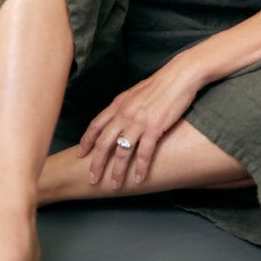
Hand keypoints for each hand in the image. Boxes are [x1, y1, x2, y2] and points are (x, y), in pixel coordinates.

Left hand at [77, 59, 198, 188]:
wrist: (179, 76)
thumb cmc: (160, 84)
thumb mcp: (135, 93)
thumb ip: (125, 107)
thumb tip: (119, 117)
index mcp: (118, 105)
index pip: (96, 125)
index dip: (87, 141)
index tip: (80, 154)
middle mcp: (124, 114)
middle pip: (104, 142)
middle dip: (97, 163)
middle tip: (93, 179)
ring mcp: (138, 122)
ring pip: (122, 151)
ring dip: (117, 170)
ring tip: (115, 184)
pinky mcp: (154, 127)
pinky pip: (144, 152)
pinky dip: (140, 167)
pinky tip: (138, 178)